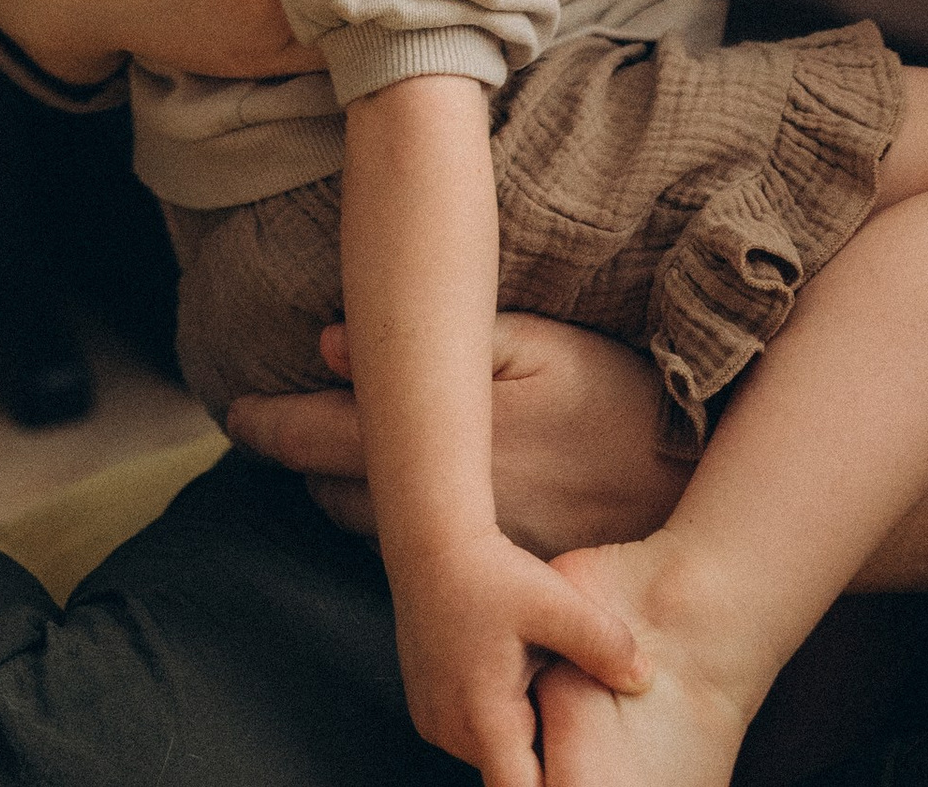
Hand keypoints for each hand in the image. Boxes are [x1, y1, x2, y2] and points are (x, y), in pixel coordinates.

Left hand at [228, 314, 686, 552]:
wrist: (690, 486)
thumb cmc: (615, 398)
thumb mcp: (537, 344)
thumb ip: (438, 342)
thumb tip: (330, 344)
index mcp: (446, 442)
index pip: (328, 434)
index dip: (274, 421)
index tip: (236, 408)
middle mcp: (445, 509)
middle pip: (338, 492)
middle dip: (306, 457)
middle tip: (282, 424)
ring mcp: (469, 554)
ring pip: (372, 533)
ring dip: (347, 493)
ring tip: (336, 459)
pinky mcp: (495, 584)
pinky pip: (420, 560)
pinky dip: (399, 529)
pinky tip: (411, 505)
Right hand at [388, 522, 645, 786]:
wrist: (431, 537)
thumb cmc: (492, 570)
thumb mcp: (556, 602)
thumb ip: (605, 644)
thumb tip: (645, 679)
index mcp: (483, 719)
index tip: (583, 771)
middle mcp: (450, 730)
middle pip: (510, 771)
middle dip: (547, 753)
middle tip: (577, 719)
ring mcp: (434, 720)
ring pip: (492, 750)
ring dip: (522, 731)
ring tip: (545, 682)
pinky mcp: (428, 704)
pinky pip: (472, 730)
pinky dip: (499, 715)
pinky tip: (518, 671)